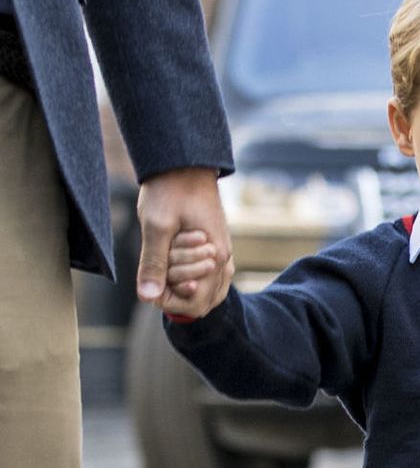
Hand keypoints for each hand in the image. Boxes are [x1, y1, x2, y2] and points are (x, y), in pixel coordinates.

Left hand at [136, 167, 232, 317]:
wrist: (184, 164)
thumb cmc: (170, 191)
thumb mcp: (156, 227)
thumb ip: (153, 264)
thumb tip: (148, 297)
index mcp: (215, 257)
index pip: (197, 304)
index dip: (169, 300)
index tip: (152, 280)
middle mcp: (224, 258)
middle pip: (204, 301)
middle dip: (177, 290)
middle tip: (162, 262)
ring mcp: (222, 252)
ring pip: (210, 290)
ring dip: (184, 283)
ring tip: (167, 261)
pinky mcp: (216, 245)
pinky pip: (210, 276)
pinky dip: (191, 275)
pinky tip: (175, 262)